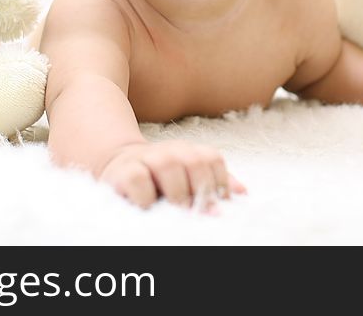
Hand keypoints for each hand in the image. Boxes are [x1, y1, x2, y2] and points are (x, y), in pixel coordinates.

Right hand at [99, 141, 245, 209]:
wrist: (119, 164)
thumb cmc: (160, 179)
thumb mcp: (188, 176)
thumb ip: (214, 182)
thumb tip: (242, 193)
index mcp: (188, 151)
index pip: (212, 159)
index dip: (220, 182)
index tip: (220, 205)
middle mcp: (170, 150)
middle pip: (194, 161)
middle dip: (201, 190)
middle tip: (201, 213)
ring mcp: (146, 158)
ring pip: (168, 166)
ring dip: (177, 193)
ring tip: (179, 211)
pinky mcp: (123, 171)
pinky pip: (138, 179)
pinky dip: (146, 196)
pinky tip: (150, 208)